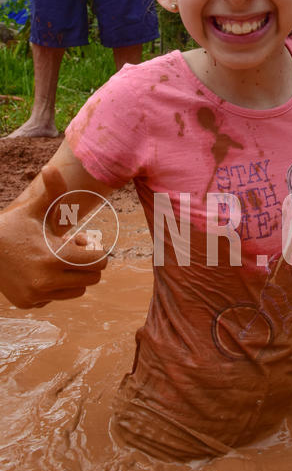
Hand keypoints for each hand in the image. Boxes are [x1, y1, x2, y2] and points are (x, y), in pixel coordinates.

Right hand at [0, 165, 107, 308]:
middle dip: (87, 262)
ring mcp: (37, 296)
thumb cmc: (13, 226)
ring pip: (78, 290)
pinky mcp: (29, 304)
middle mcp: (47, 281)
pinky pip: (58, 297)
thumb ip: (52, 191)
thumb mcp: (34, 209)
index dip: (95, 249)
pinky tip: (40, 270)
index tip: (81, 240)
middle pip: (93, 277)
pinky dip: (56, 286)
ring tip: (57, 259)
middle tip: (71, 248)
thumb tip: (51, 167)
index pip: (99, 261)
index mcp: (54, 257)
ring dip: (74, 275)